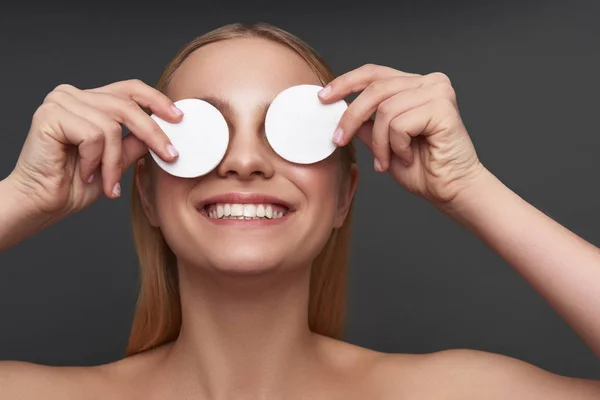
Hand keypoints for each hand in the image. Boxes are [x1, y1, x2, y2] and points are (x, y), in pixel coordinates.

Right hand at [7, 79, 182, 216]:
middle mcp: (74, 95)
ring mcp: (60, 102)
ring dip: (114, 162)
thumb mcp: (117, 160)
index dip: (157, 100)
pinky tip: (84, 173)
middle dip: (153, 133)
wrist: (42, 204)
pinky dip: (94, 160)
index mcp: (90, 100)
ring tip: (107, 182)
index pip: (130, 89)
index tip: (179, 118)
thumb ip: (136, 142)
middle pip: (127, 106)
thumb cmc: (75, 184)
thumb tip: (167, 132)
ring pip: (112, 126)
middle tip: (170, 155)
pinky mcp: (50, 114)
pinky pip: (93, 135)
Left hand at [319, 64, 484, 205]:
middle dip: (351, 118)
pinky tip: (408, 157)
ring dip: (379, 143)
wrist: (450, 190)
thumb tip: (337, 110)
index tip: (323, 97)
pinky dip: (396, 146)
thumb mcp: (382, 142)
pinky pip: (399, 124)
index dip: (346, 82)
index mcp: (415, 85)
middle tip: (339, 140)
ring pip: (385, 111)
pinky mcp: (443, 108)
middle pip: (375, 89)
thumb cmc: (421, 169)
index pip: (374, 73)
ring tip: (388, 160)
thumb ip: (365, 124)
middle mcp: (429, 82)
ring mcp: (438, 92)